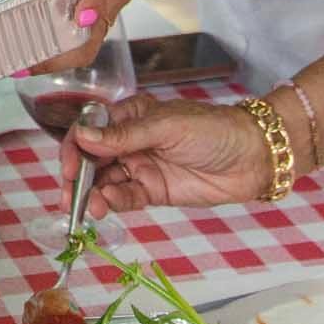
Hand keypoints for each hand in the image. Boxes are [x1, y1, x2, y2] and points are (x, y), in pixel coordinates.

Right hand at [61, 92, 274, 219]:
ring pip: (106, 181)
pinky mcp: (155, 191)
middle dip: (76, 178)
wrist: (255, 157)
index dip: (73, 148)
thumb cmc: (212, 129)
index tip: (67, 167)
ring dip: (93, 194)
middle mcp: (130, 141)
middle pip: (92, 159)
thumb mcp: (165, 127)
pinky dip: (113, 202)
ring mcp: (142, 167)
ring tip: (89, 208)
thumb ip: (123, 136)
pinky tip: (107, 206)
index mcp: (129, 116)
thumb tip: (82, 136)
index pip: (90, 130)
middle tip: (68, 197)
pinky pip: (127, 197)